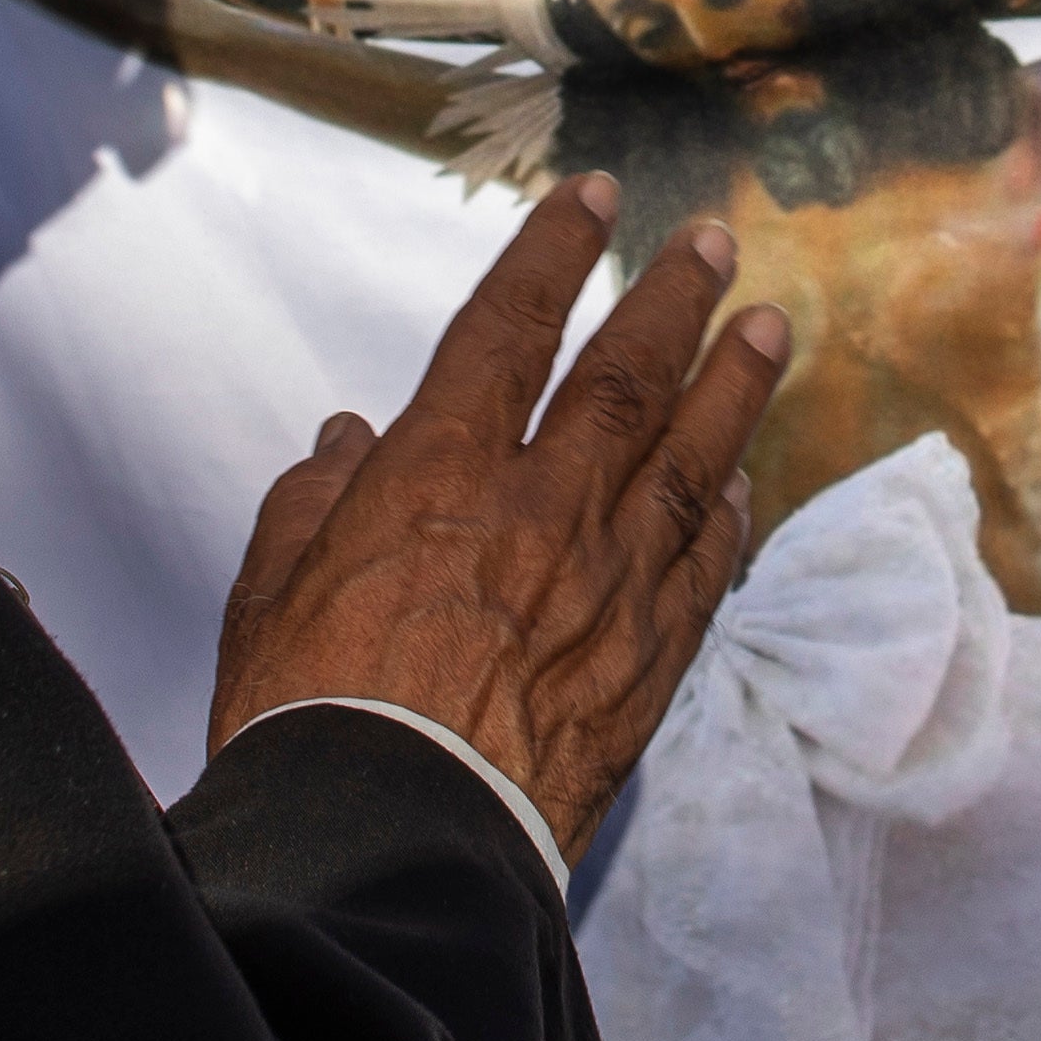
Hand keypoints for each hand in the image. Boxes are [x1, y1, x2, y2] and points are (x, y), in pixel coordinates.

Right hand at [207, 179, 788, 853]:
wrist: (390, 846)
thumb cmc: (307, 721)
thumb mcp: (269, 593)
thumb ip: (313, 502)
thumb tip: (349, 440)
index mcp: (438, 474)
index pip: (511, 328)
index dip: (554, 251)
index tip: (594, 194)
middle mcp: (541, 509)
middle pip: (627, 375)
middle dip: (674, 298)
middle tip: (716, 245)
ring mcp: (609, 585)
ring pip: (691, 457)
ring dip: (734, 384)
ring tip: (770, 327)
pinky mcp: (648, 663)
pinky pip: (705, 565)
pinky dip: (728, 513)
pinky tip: (743, 482)